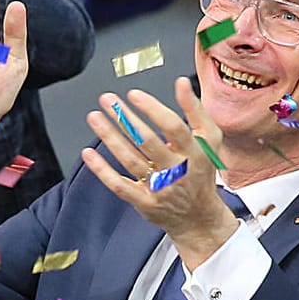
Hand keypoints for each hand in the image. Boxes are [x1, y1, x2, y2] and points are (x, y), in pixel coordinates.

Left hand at [80, 78, 237, 269]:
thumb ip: (196, 110)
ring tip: (95, 117)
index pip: (173, 127)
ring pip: (131, 159)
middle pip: (148, 141)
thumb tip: (181, 83)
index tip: (134, 95)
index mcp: (194, 152)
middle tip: (108, 99)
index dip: (153, 109)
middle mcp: (177, 171)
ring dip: (110, 137)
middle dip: (125, 118)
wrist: (198, 216)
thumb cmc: (200, 171)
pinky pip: (119, 185)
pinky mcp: (144, 202)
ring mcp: (160, 188)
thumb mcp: (209, 140)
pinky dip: (102, 170)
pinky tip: (88, 153)